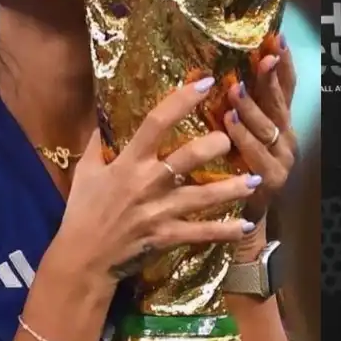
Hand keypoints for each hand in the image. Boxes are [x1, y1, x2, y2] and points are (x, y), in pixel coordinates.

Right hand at [55, 77, 260, 284]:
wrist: (82, 258)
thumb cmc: (83, 211)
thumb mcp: (86, 171)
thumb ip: (98, 142)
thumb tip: (105, 114)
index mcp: (129, 162)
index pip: (156, 122)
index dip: (182, 100)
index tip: (205, 83)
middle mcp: (148, 182)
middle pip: (189, 156)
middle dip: (216, 144)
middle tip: (232, 138)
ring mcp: (160, 211)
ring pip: (204, 196)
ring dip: (233, 188)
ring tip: (257, 179)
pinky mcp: (167, 236)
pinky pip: (201, 233)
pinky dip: (226, 231)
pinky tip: (246, 226)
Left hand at [224, 34, 297, 221]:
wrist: (243, 220)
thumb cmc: (235, 171)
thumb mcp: (240, 134)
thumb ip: (234, 106)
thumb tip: (209, 70)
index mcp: (278, 122)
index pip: (285, 87)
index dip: (283, 64)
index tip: (276, 39)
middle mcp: (285, 137)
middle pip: (279, 102)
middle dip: (270, 79)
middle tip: (262, 57)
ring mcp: (281, 159)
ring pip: (269, 128)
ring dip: (252, 107)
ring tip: (235, 88)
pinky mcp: (271, 182)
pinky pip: (257, 156)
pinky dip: (244, 139)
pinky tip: (229, 124)